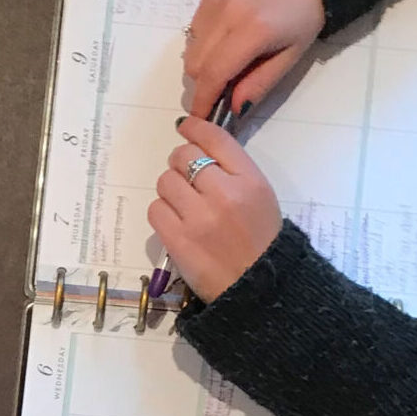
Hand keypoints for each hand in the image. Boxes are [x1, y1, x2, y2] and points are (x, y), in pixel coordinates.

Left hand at [147, 118, 282, 302]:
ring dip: (170, 190)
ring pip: (165, 182)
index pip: (215, 139)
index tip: (185, 127)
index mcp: (250, 181)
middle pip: (183, 157)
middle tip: (186, 178)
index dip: (194, 128)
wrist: (258, 288)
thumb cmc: (261, 242)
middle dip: (180, 163)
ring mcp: (199, 218)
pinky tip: (175, 222)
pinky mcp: (178, 240)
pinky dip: (162, 213)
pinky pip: (156, 210)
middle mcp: (224, 194)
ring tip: (184, 206)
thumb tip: (197, 149)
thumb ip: (233, 172)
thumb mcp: (260, 198)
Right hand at [182, 0, 325, 117]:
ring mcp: (214, 2)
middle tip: (224, 90)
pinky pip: (194, 33)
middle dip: (204, 85)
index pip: (214, 74)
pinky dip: (203, 46)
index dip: (204, 101)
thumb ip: (258, 85)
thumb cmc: (304, 19)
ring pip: (190, 50)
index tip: (201, 117)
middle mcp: (226, 14)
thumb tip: (233, 111)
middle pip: (195, 65)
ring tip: (227, 64)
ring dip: (203, 66)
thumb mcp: (290, 58)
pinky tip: (224, 43)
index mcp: (252, 30)